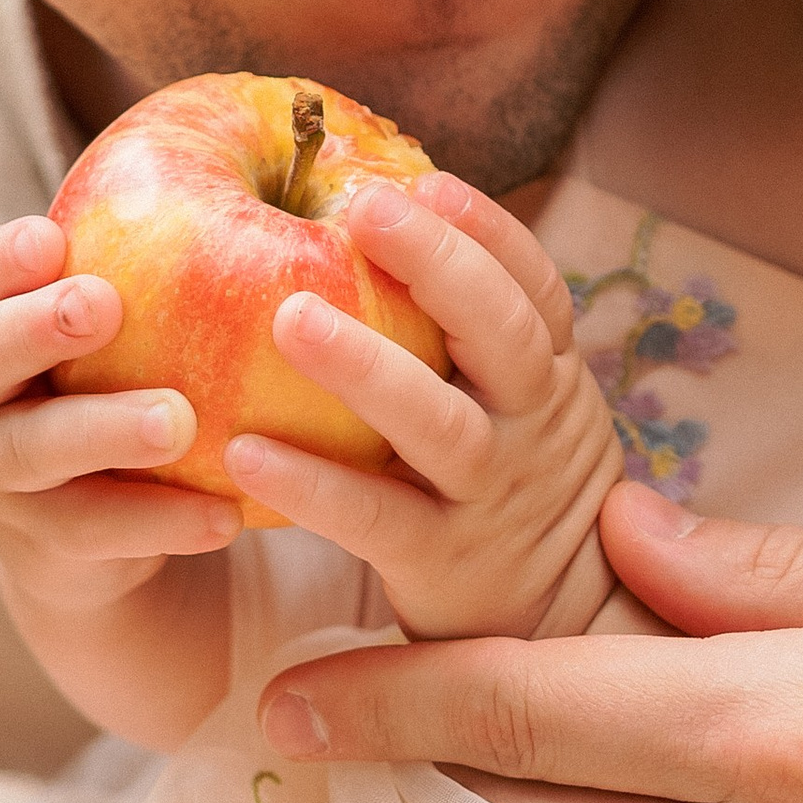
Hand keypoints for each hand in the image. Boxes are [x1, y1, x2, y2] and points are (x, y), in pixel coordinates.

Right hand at [0, 211, 239, 743]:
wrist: (111, 521)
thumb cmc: (143, 368)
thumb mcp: (151, 308)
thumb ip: (194, 245)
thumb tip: (338, 165)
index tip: (54, 235)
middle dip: (31, 327)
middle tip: (103, 305)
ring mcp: (0, 474)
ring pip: (29, 453)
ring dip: (102, 429)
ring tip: (177, 420)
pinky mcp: (45, 545)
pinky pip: (92, 532)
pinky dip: (156, 523)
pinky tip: (226, 516)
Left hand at [235, 177, 628, 642]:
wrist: (559, 623)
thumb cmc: (506, 483)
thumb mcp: (520, 405)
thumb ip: (469, 333)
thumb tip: (380, 211)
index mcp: (550, 374)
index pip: (534, 288)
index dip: (487, 232)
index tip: (428, 179)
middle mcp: (534, 425)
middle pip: (503, 334)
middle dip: (440, 263)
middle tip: (362, 206)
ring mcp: (491, 495)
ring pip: (439, 423)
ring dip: (367, 368)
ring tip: (286, 317)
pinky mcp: (443, 562)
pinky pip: (374, 517)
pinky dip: (313, 484)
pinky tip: (244, 452)